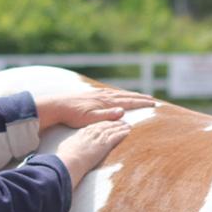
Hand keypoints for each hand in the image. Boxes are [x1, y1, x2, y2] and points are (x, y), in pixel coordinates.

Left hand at [36, 89, 154, 131]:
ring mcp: (98, 93)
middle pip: (126, 95)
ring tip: (139, 97)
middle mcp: (104, 95)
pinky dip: (120, 94)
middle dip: (140, 97)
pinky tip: (119, 95)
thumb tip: (122, 111)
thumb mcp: (90, 119)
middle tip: (152, 99)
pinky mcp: (93, 94)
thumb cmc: (73, 115)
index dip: (141, 102)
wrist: (57, 105)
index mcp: (106, 102)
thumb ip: (106, 115)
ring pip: (119, 93)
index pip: (128, 102)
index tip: (153, 103)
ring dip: (131, 95)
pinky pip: (111, 93)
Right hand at [55, 120, 131, 186]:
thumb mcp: (67, 147)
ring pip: (112, 129)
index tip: (108, 122)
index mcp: (83, 133)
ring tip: (128, 125)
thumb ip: (72, 145)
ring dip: (121, 127)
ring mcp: (99, 137)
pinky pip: (116, 136)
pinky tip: (128, 132)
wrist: (70, 161)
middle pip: (105, 125)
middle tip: (122, 121)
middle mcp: (91, 133)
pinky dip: (123, 133)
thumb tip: (70, 148)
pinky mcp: (105, 144)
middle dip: (114, 123)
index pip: (96, 126)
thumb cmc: (66, 157)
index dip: (103, 123)